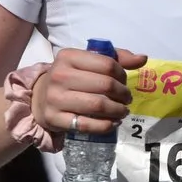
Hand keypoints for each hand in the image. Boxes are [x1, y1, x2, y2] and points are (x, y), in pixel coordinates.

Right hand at [32, 46, 146, 141]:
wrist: (39, 98)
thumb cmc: (70, 77)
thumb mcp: (87, 62)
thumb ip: (115, 58)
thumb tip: (142, 58)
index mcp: (68, 56)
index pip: (107, 64)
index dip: (122, 74)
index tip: (124, 81)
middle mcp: (60, 75)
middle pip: (105, 85)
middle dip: (123, 94)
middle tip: (126, 99)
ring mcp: (55, 98)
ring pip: (98, 105)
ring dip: (118, 110)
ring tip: (122, 111)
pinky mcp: (55, 119)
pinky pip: (88, 125)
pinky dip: (106, 125)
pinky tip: (113, 122)